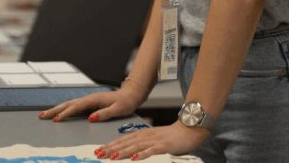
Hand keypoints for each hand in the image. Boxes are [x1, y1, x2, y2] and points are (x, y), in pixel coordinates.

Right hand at [38, 84, 142, 122]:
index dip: (66, 113)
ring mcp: (88, 100)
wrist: (130, 95)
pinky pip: (73, 106)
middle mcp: (89, 98)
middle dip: (54, 110)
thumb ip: (104, 114)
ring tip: (45, 114)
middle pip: (68, 104)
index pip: (76, 107)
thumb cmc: (125, 103)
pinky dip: (64, 109)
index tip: (57, 119)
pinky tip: (59, 113)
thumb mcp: (118, 109)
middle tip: (42, 116)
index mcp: (94, 99)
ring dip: (56, 109)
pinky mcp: (89, 103)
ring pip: (69, 104)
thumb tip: (90, 118)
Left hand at [94, 122, 208, 159]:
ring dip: (123, 152)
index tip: (99, 150)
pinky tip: (134, 158)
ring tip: (112, 157)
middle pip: (125, 143)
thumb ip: (141, 144)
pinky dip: (142, 154)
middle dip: (111, 149)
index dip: (110, 145)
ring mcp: (154, 140)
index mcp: (142, 134)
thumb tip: (129, 151)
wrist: (189, 130)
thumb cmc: (171, 136)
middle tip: (99, 154)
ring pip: (135, 146)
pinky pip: (151, 150)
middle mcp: (146, 136)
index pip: (123, 140)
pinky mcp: (164, 145)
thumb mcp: (153, 139)